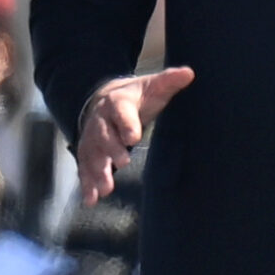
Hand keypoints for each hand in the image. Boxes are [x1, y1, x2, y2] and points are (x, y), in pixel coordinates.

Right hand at [76, 67, 195, 204]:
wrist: (103, 99)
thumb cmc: (135, 97)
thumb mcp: (151, 87)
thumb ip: (168, 82)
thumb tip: (189, 73)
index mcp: (117, 103)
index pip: (121, 112)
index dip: (126, 124)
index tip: (134, 138)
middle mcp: (101, 120)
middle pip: (103, 135)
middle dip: (111, 149)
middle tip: (123, 163)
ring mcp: (92, 137)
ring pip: (92, 154)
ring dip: (97, 171)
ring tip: (106, 188)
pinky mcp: (88, 152)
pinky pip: (84, 168)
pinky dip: (87, 184)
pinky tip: (91, 200)